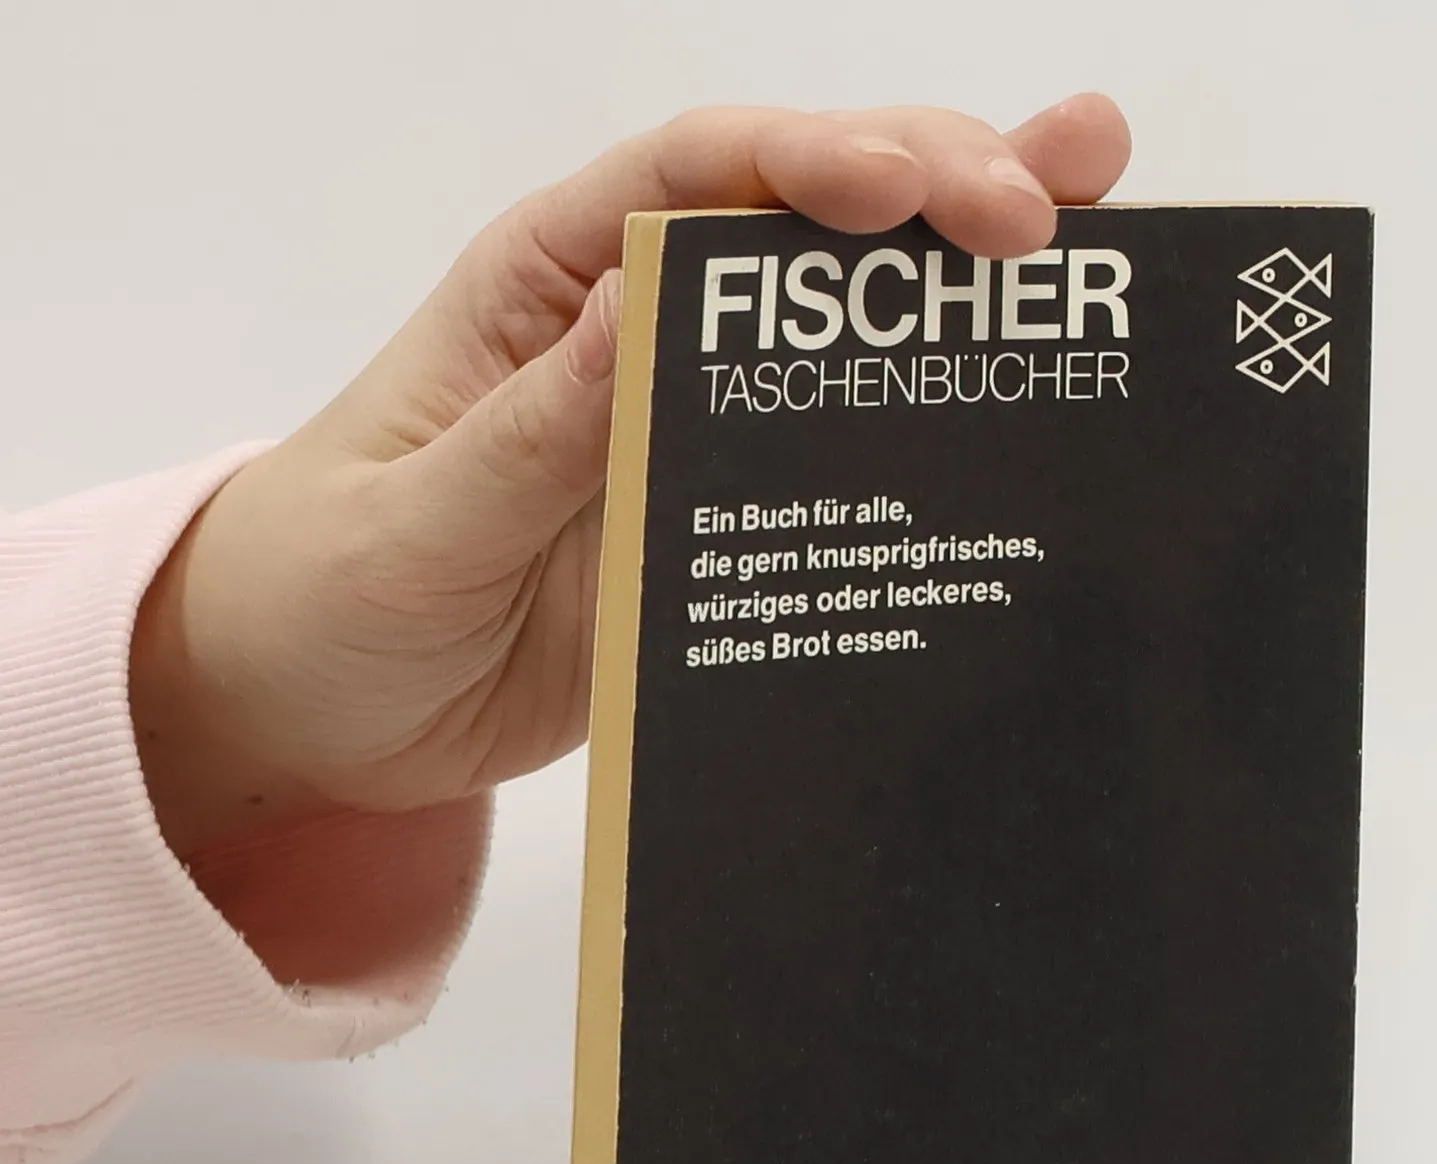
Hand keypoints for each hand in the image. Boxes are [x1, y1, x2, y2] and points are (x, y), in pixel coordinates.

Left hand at [131, 96, 1131, 858]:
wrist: (323, 710)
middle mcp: (636, 334)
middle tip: (1054, 204)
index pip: (691, 184)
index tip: (912, 194)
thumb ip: (530, 436)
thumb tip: (642, 319)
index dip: (811, 165)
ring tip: (1099, 229)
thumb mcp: (415, 524)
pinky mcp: (726, 522)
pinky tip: (1030, 401)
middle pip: (801, 225)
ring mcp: (693, 427)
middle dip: (934, 191)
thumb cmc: (329, 594)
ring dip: (965, 279)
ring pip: (846, 330)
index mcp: (547, 290)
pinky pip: (842, 460)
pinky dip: (937, 427)